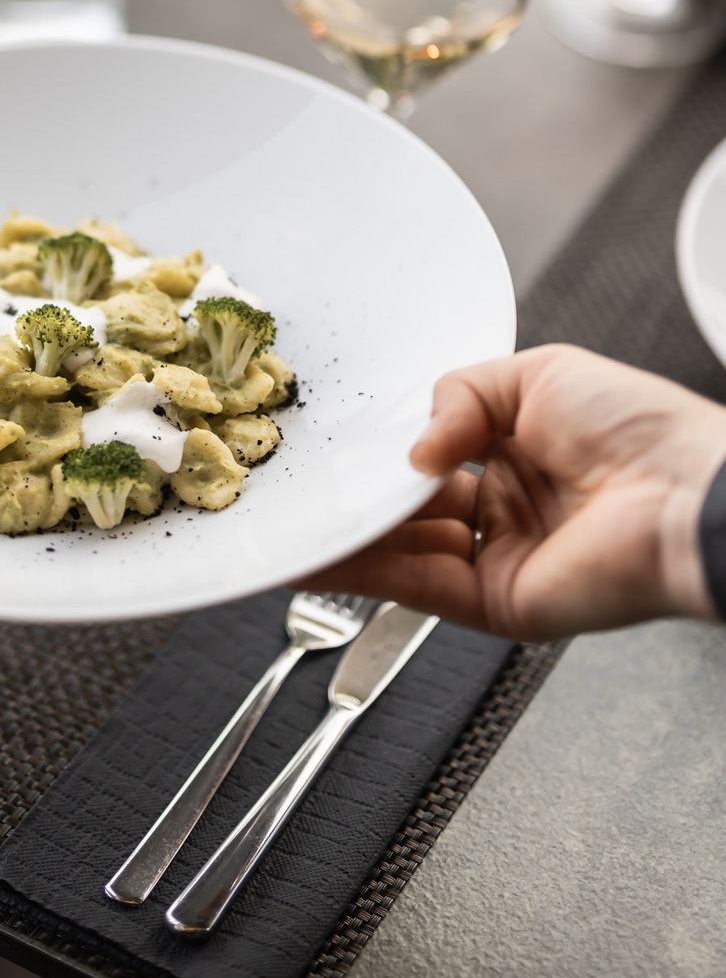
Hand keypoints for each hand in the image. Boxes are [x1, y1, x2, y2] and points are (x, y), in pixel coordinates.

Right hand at [310, 345, 725, 638]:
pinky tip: (319, 554)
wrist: (687, 494)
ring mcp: (499, 560)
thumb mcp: (537, 374)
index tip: (337, 444)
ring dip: (344, 536)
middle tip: (303, 482)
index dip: (383, 453)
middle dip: (354, 498)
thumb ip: (459, 396)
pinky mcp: (496, 602)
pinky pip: (414, 586)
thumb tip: (413, 451)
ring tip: (291, 516)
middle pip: (408, 511)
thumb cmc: (642, 430)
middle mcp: (507, 512)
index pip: (431, 460)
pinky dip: (360, 573)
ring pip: (401, 551)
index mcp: (520, 456)